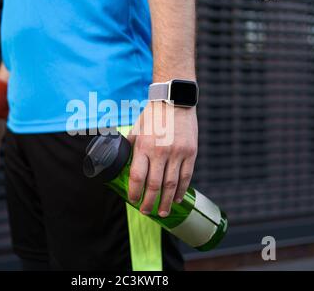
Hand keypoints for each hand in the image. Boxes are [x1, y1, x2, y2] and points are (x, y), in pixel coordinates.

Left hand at [127, 101, 197, 216]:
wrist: (174, 101)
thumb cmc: (152, 116)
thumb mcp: (137, 129)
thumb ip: (131, 147)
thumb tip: (122, 163)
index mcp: (144, 146)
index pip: (138, 177)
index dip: (135, 192)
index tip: (133, 200)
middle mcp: (160, 152)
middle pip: (154, 185)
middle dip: (149, 202)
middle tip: (146, 212)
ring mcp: (177, 153)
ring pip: (172, 185)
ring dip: (167, 201)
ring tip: (162, 212)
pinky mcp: (190, 153)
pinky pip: (186, 177)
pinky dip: (182, 190)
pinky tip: (178, 199)